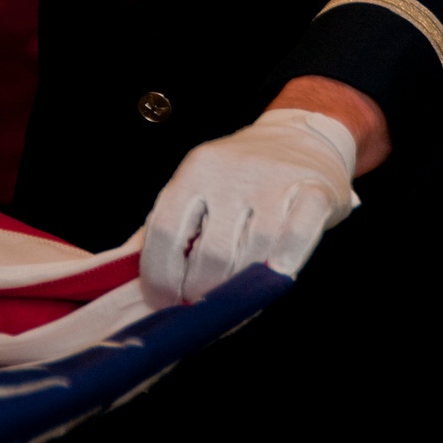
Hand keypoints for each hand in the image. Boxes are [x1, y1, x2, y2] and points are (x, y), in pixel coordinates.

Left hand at [140, 109, 358, 307]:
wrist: (303, 134)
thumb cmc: (242, 174)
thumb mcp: (200, 183)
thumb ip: (169, 223)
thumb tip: (127, 272)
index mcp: (196, 169)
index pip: (164, 230)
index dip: (160, 276)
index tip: (164, 302)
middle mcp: (232, 172)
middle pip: (210, 251)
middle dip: (203, 292)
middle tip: (203, 307)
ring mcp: (275, 180)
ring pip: (253, 251)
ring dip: (244, 287)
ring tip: (236, 299)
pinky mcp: (315, 190)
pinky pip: (298, 235)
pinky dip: (285, 262)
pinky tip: (276, 278)